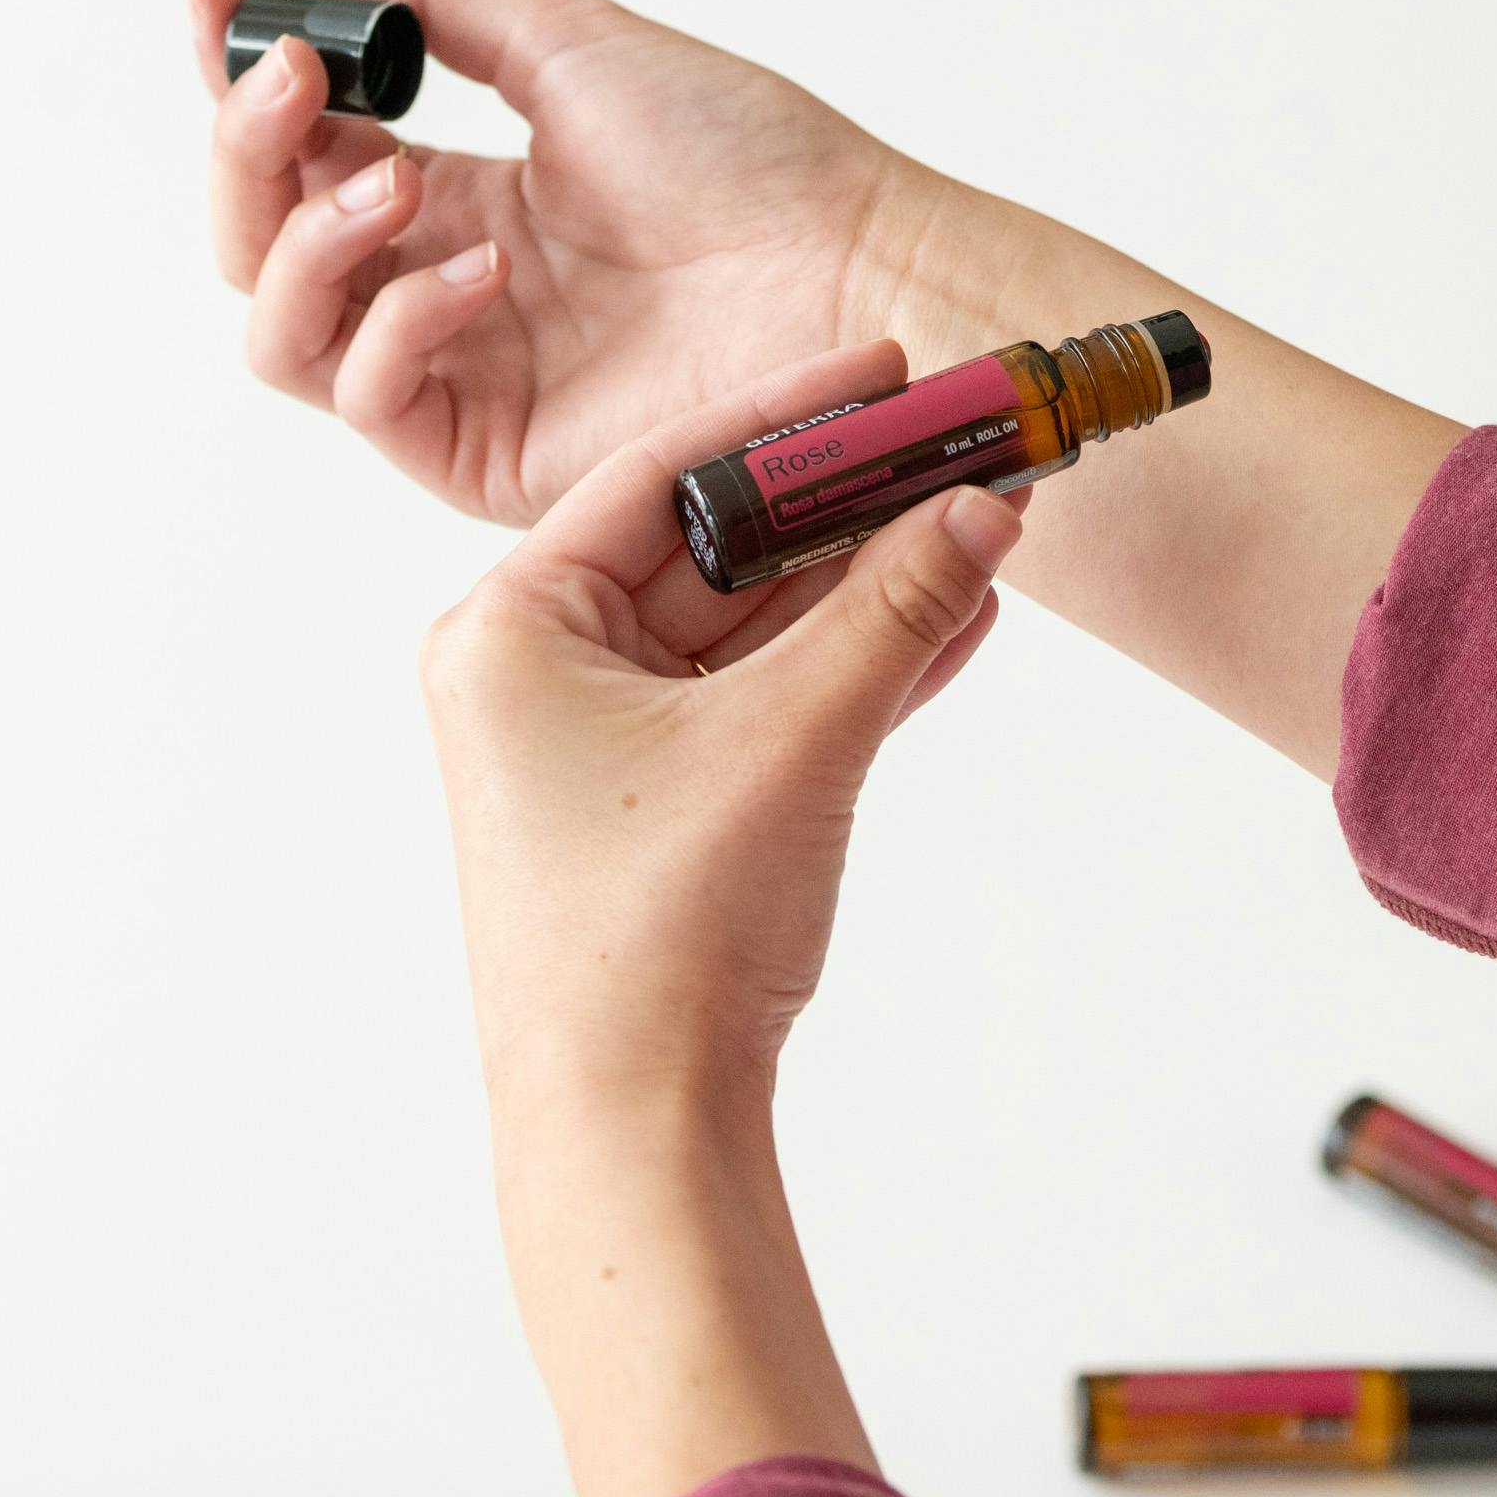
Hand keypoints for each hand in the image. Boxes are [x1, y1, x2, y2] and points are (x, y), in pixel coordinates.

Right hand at [189, 0, 954, 523]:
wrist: (851, 266)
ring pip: (280, 325)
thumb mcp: (576, 42)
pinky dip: (394, 319)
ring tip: (395, 172)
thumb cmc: (750, 158)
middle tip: (291, 79)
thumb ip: (433, 3)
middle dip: (247, 149)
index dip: (239, 75)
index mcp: (464, 195)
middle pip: (262, 236)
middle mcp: (443, 287)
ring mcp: (459, 374)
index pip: (303, 145)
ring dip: (303, 237)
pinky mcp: (484, 452)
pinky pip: (367, 394)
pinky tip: (474, 268)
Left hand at [421, 340, 1013, 1092]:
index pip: (662, 473)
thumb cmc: (654, 939)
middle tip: (955, 439)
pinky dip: (856, 661)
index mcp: (509, 629)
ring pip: (754, 624)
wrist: (636, 1128)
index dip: (789, 414)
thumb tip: (986, 510)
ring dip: (869, 579)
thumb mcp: (792, 739)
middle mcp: (537, 672)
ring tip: (983, 515)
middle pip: (716, 544)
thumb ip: (894, 612)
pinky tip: (959, 612)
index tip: (890, 369)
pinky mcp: (664, 803)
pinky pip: (769, 698)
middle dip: (847, 501)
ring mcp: (600, 742)